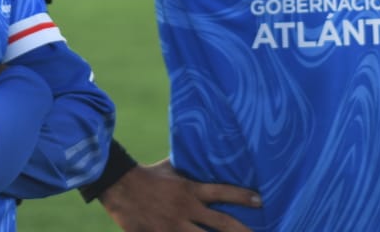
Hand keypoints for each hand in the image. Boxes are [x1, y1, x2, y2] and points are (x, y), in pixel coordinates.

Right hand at [98, 159, 260, 231]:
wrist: (119, 187)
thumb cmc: (148, 175)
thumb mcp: (172, 168)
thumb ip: (190, 168)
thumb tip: (204, 156)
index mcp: (190, 190)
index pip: (223, 192)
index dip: (243, 197)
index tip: (260, 201)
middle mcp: (186, 209)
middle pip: (222, 224)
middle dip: (242, 231)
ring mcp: (174, 226)